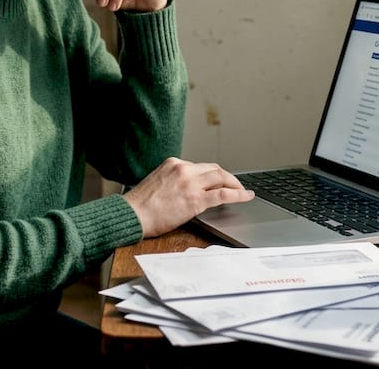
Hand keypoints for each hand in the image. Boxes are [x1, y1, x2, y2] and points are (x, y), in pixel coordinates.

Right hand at [122, 157, 254, 237]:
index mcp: (173, 163)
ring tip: (243, 191)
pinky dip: (238, 194)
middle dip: (227, 177)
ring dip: (235, 184)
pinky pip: (223, 194)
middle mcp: (183, 169)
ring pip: (221, 177)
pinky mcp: (195, 199)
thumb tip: (189, 190)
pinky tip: (246, 196)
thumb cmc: (140, 205)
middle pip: (214, 168)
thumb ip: (174, 181)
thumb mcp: (158, 182)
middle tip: (235, 185)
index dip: (212, 175)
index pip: (200, 166)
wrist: (132, 214)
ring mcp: (190, 183)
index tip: (218, 181)